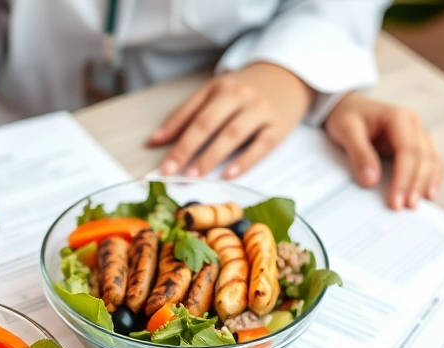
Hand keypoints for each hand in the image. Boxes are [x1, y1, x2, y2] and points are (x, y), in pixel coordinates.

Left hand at [148, 62, 312, 178]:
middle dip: (186, 148)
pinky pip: (260, 146)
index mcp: (218, 87)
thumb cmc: (246, 90)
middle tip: (170, 171)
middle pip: (208, 123)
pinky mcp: (279, 126)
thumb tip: (155, 140)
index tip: (155, 151)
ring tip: (193, 175)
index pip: (190, 112)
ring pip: (232, 135)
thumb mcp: (216, 93)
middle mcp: (238, 96)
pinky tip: (228, 175)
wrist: (288, 76)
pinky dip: (244, 162)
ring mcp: (260, 110)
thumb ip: (187, 114)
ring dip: (210, 157)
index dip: (170, 132)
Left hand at [324, 92, 442, 209]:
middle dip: (415, 185)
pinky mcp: (415, 145)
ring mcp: (417, 134)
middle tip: (406, 208)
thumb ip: (359, 153)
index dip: (403, 178)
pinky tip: (427, 195)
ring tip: (416, 205)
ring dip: (425, 184)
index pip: (408, 151)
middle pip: (423, 158)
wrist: (346, 105)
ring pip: (431, 161)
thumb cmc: (346, 116)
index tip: (395, 201)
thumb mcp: (346, 130)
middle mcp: (413, 125)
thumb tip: (371, 181)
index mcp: (399, 118)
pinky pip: (429, 162)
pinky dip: (429, 178)